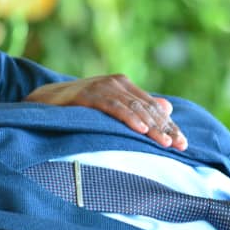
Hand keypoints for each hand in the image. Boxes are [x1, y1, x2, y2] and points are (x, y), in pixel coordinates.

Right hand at [24, 75, 187, 149]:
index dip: (170, 126)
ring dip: (152, 127)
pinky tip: (141, 129)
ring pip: (135, 108)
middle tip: (181, 146)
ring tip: (165, 142)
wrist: (45, 101)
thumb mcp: (112, 107)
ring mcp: (103, 87)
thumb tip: (168, 107)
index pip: (154, 109)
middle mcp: (117, 83)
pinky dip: (128, 118)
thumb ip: (138, 107)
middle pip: (148, 109)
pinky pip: (114, 107)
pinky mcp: (89, 95)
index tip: (184, 145)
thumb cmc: (80, 107)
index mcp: (126, 86)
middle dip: (166, 129)